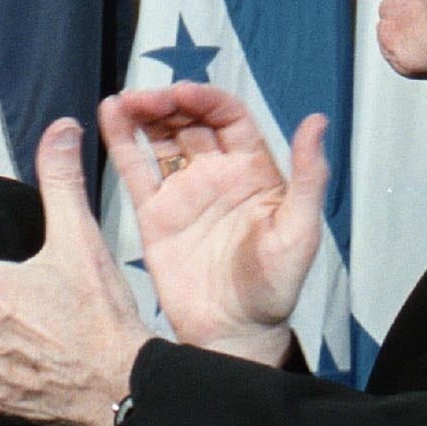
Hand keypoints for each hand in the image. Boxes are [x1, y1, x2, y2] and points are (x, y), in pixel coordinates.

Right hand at [99, 83, 327, 365]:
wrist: (234, 331)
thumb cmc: (275, 288)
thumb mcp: (299, 231)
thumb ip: (308, 177)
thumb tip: (316, 122)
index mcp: (254, 171)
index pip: (228, 117)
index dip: (204, 99)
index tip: (181, 93)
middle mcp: (217, 174)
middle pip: (190, 120)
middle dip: (168, 102)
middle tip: (146, 98)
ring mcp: (183, 192)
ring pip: (160, 138)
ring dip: (143, 114)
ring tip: (124, 101)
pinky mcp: (155, 215)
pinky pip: (136, 170)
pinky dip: (121, 141)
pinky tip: (110, 115)